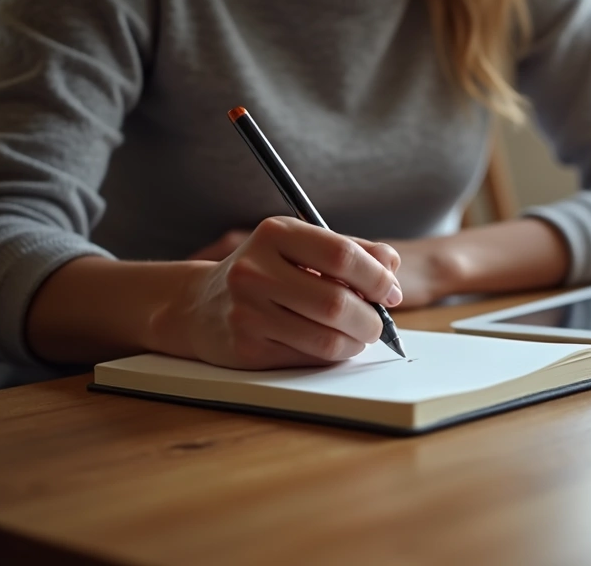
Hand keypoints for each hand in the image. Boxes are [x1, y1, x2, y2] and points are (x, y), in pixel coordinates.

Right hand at [158, 217, 402, 369]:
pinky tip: (333, 344)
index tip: (391, 292)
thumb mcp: (302, 247)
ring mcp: (247, 312)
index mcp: (275, 234)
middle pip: (337, 302)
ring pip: (327, 337)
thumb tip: (391, 266)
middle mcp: (255, 270)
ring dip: (356, 341)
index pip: (342, 255)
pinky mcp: (246, 349)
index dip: (377, 278)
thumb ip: (352, 249)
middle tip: (378, 322)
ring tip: (359, 335)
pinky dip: (333, 354)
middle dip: (371, 318)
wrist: (199, 305)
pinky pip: (309, 358)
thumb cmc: (266, 271)